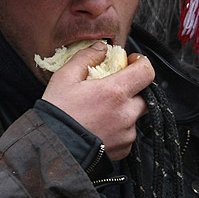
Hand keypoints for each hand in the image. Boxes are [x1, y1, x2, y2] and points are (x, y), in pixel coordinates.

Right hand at [41, 43, 154, 159]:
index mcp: (115, 92)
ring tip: (100, 112)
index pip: (146, 72)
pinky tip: (100, 128)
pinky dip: (119, 130)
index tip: (130, 63)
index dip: (141, 63)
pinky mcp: (123, 150)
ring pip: (135, 117)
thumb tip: (102, 48)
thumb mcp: (65, 78)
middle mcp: (126, 114)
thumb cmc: (57, 114)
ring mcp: (126, 134)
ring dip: (124, 111)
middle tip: (112, 90)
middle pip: (145, 96)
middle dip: (132, 90)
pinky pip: (128, 135)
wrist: (52, 150)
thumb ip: (86, 57)